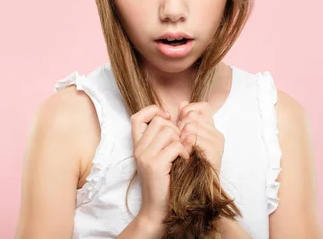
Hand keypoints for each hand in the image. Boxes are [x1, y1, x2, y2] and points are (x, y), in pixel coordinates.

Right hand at [131, 105, 190, 225]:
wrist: (158, 210)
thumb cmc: (165, 183)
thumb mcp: (162, 157)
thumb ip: (166, 138)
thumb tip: (180, 115)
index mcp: (138, 146)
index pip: (137, 117)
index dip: (153, 112)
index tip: (168, 119)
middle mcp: (139, 149)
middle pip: (160, 122)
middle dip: (175, 130)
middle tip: (181, 145)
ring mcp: (145, 156)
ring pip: (169, 132)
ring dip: (181, 141)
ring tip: (183, 154)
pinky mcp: (155, 164)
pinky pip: (175, 146)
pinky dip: (185, 152)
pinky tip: (185, 162)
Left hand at [177, 101, 224, 173]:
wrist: (193, 192)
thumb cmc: (186, 166)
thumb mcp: (182, 140)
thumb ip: (183, 121)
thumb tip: (182, 103)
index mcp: (211, 128)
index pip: (202, 106)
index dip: (188, 112)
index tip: (180, 125)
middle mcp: (216, 133)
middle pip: (192, 116)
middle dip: (180, 127)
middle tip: (178, 142)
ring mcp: (217, 143)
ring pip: (191, 126)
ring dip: (181, 138)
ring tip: (181, 151)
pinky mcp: (215, 152)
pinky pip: (194, 139)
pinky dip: (185, 146)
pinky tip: (184, 156)